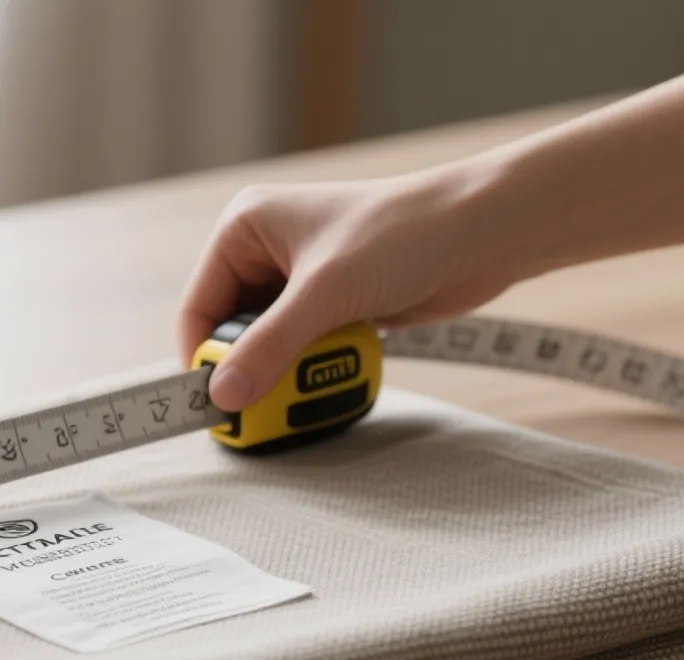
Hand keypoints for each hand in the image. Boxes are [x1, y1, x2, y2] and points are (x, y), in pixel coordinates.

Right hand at [178, 65, 683, 413]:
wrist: (484, 232)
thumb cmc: (405, 235)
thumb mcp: (325, 295)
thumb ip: (268, 349)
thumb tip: (222, 396)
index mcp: (245, 230)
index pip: (199, 307)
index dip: (203, 359)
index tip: (216, 405)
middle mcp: (266, 252)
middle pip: (231, 333)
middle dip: (253, 370)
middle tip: (270, 405)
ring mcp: (301, 280)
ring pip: (270, 348)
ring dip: (292, 371)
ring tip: (320, 377)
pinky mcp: (334, 304)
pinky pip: (306, 351)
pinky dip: (318, 367)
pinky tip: (343, 367)